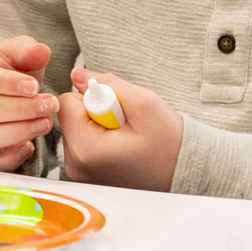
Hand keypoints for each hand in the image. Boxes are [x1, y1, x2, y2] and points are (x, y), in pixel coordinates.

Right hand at [0, 36, 57, 171]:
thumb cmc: (8, 67)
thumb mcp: (18, 51)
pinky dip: (6, 160)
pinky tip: (29, 146)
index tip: (35, 86)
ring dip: (15, 133)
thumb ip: (28, 49)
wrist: (2, 88)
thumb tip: (41, 51)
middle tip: (50, 105)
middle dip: (19, 110)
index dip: (6, 84)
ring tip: (45, 124)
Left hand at [57, 67, 182, 190]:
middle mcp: (76, 166)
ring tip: (127, 135)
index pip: (66, 103)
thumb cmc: (169, 143)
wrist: (184, 171)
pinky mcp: (86, 174)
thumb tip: (77, 75)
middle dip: (96, 111)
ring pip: (78, 127)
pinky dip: (101, 137)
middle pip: (70, 116)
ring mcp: (80, 173)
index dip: (93, 97)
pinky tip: (124, 145)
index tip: (117, 110)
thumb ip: (107, 83)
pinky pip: (84, 141)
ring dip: (99, 124)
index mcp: (86, 150)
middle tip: (126, 124)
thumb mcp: (143, 102)